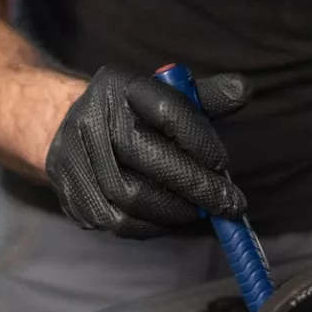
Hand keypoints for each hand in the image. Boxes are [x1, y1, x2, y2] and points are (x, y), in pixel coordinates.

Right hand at [45, 67, 252, 238]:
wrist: (70, 129)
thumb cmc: (135, 115)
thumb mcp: (168, 96)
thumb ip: (206, 98)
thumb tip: (243, 89)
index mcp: (121, 84)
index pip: (168, 110)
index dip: (200, 141)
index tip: (225, 166)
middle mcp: (91, 117)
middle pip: (146, 158)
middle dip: (196, 186)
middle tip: (229, 205)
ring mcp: (72, 156)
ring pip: (130, 198)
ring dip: (174, 211)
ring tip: (199, 211)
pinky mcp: (68, 192)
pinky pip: (116, 222)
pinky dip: (150, 226)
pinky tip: (168, 218)